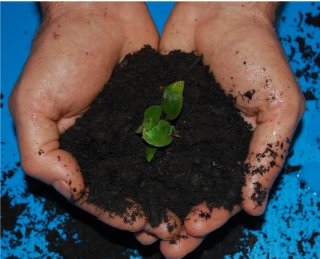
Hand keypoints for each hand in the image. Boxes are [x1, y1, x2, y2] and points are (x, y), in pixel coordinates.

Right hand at [9, 3, 180, 239]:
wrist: (99, 12)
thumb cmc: (61, 53)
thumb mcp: (33, 103)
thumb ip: (41, 151)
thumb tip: (70, 188)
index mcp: (75, 151)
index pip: (96, 195)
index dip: (117, 214)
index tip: (141, 226)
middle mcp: (106, 147)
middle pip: (127, 191)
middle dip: (147, 213)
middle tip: (171, 232)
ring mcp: (133, 132)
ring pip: (151, 174)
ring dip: (167, 197)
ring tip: (187, 218)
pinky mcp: (155, 114)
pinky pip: (168, 144)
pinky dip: (180, 165)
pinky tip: (195, 181)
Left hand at [157, 3, 304, 257]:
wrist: (221, 15)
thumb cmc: (256, 57)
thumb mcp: (279, 107)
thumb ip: (267, 156)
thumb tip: (255, 206)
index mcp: (238, 151)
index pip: (224, 195)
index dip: (209, 218)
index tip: (191, 234)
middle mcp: (208, 147)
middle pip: (192, 195)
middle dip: (179, 223)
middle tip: (163, 248)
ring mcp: (183, 132)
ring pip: (167, 178)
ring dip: (156, 205)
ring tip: (141, 233)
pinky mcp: (160, 114)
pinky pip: (149, 148)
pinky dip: (140, 171)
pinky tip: (128, 189)